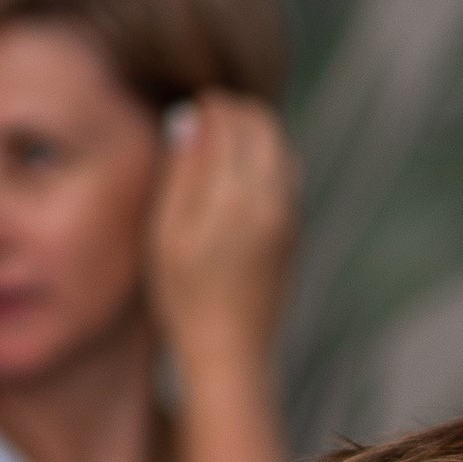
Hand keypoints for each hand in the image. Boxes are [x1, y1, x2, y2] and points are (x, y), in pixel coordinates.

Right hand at [144, 93, 298, 372]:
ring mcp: (290, 218)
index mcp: (238, 197)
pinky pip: (287, 177)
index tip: (190, 108)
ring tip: (220, 142)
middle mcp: (273, 202)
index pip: (233, 120)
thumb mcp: (167, 233)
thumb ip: (183, 173)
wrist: (231, 355)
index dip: (210, 106)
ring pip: (281, 149)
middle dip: (236, 113)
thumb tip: (193, 119)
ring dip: (254, 135)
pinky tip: (239, 172)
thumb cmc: (185, 298)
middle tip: (205, 118)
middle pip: (265, 126)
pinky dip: (266, 160)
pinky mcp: (294, 234)